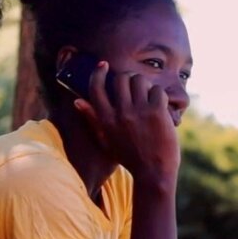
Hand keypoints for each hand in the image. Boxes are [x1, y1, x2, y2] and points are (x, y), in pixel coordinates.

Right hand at [73, 61, 179, 184]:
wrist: (154, 173)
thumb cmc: (130, 157)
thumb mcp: (106, 140)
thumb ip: (92, 120)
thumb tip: (77, 101)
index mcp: (105, 120)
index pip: (96, 88)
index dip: (99, 73)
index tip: (103, 65)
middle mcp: (120, 113)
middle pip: (120, 78)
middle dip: (128, 78)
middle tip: (134, 86)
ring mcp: (139, 112)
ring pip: (139, 80)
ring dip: (144, 85)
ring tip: (147, 95)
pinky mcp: (157, 112)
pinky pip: (157, 90)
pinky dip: (159, 95)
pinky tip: (160, 106)